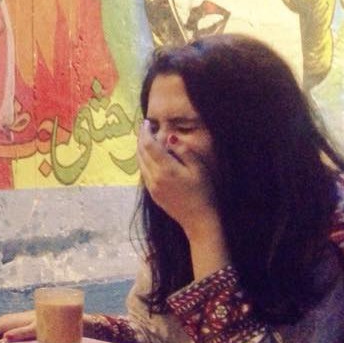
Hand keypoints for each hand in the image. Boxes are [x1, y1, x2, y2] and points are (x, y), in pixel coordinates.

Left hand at [136, 120, 217, 237]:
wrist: (199, 220)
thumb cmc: (204, 192)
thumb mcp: (198, 169)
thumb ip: (183, 151)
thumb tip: (169, 137)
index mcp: (166, 169)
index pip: (148, 145)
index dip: (145, 132)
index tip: (147, 122)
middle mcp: (154, 177)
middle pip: (140, 153)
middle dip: (141, 138)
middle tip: (145, 127)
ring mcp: (151, 186)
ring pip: (139, 163)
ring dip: (140, 149)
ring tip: (146, 139)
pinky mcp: (152, 193)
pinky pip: (143, 172)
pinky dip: (143, 160)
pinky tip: (150, 156)